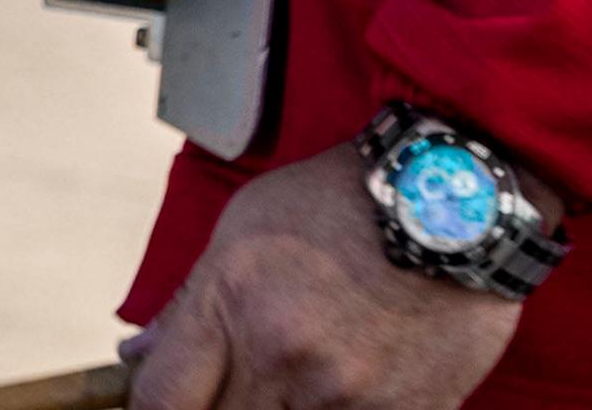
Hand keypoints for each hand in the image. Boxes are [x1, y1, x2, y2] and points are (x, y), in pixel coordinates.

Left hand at [121, 145, 520, 409]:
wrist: (453, 202)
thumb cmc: (342, 202)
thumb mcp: (244, 228)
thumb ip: (189, 303)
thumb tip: (138, 355)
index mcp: (232, 306)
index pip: (162, 401)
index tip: (172, 403)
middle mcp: (283, 359)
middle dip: (218, 409)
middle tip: (242, 384)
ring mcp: (347, 397)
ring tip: (297, 384)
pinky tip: (348, 392)